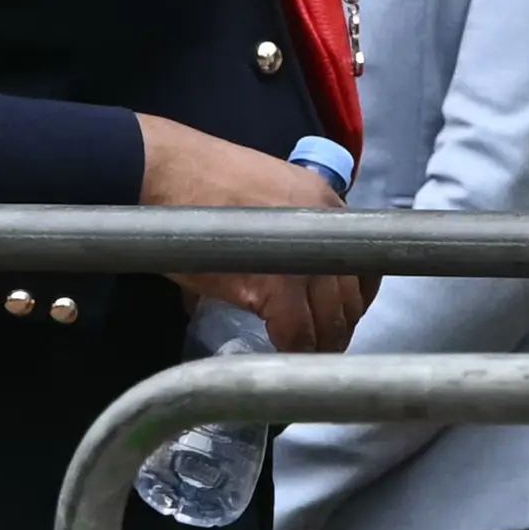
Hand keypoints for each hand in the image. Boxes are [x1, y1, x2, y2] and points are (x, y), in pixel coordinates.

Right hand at [137, 112, 369, 353]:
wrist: (165, 173)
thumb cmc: (200, 185)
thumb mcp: (263, 196)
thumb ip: (279, 232)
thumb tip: (266, 271)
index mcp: (325, 203)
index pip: (363, 257)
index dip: (355, 293)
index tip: (343, 312)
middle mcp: (326, 227)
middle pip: (352, 292)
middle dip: (342, 324)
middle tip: (327, 345)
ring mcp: (304, 257)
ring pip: (331, 316)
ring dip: (323, 344)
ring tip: (308, 357)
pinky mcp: (276, 285)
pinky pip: (297, 330)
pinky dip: (293, 348)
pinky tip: (283, 355)